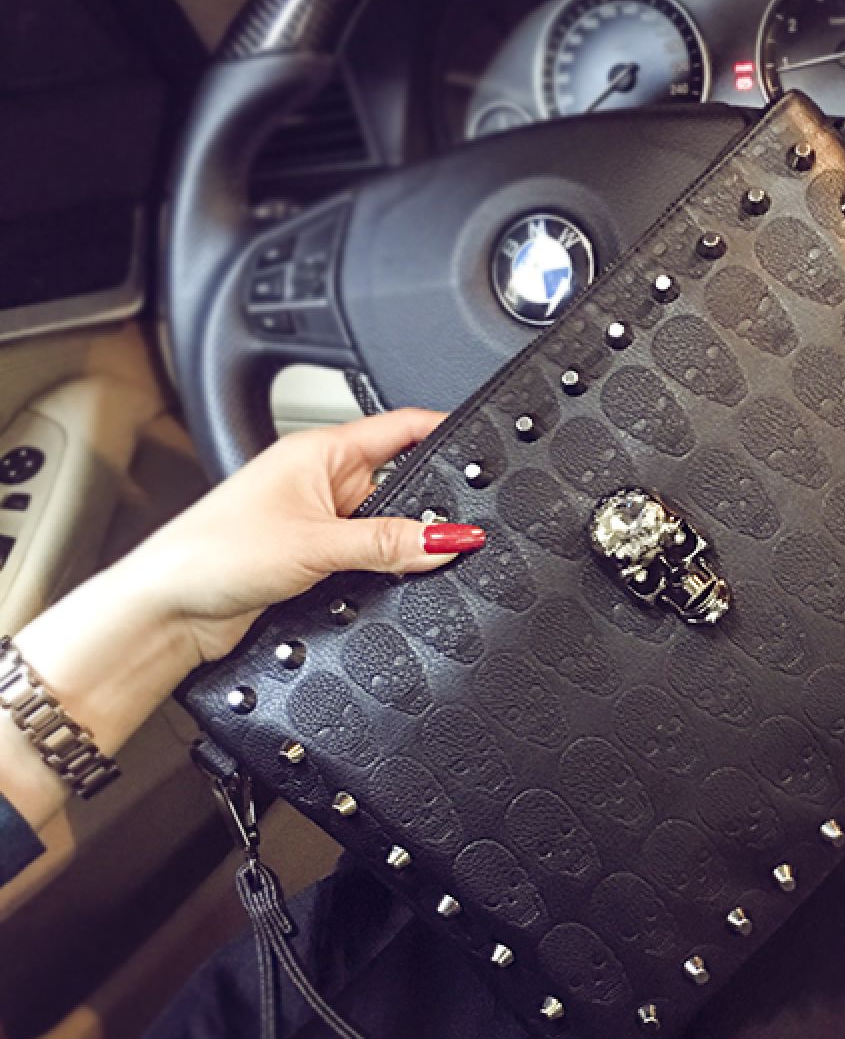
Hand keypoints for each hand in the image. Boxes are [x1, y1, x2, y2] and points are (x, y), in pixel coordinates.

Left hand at [131, 408, 483, 662]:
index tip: (482, 443)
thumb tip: (449, 539)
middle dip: (426, 510)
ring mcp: (317, 523)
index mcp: (319, 451)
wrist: (168, 611)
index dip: (444, 430)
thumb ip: (390, 543)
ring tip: (408, 564)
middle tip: (454, 532)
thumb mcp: (318, 544)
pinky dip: (380, 574)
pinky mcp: (313, 562)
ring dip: (398, 549)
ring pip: (385, 531)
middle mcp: (320, 482)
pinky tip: (385, 584)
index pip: (400, 427)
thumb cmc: (213, 554)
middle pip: (401, 487)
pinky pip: (367, 561)